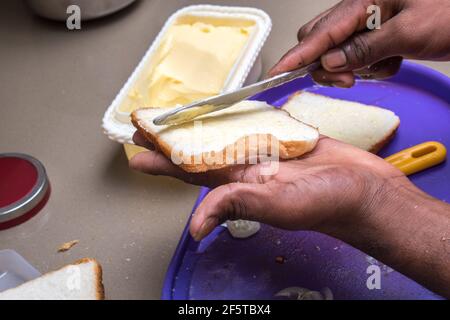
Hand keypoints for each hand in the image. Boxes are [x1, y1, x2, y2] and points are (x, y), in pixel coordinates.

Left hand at [129, 131, 406, 240]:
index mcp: (242, 186)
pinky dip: (238, 117)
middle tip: (147, 130)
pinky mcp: (286, 139)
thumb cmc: (327, 204)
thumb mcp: (278, 205)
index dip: (164, 165)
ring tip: (177, 118)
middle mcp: (249, 169)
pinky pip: (256, 125)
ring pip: (225, 136)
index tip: (139, 156)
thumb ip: (238, 203)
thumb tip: (197, 224)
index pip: (192, 173)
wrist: (364, 190)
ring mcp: (267, 153)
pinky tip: (224, 112)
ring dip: (199, 127)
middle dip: (173, 141)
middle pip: (201, 151)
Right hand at [269, 0, 449, 86]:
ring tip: (383, 64)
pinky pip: (360, 57)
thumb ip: (364, 48)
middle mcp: (363, 10)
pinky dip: (372, 66)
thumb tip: (330, 62)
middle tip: (347, 80)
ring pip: (340, 52)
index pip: (320, 33)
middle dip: (326, 64)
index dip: (296, 56)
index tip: (277, 74)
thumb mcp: (408, 33)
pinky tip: (394, 60)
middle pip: (321, 40)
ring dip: (354, 67)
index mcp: (365, 1)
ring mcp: (370, 23)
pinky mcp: (379, 35)